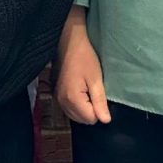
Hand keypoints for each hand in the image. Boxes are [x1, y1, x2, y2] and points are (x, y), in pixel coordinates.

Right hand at [54, 9, 110, 125]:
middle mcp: (62, 103)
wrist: (68, 42)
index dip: (99, 108)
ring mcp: (57, 99)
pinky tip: (80, 89)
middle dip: (91, 109)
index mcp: (72, 99)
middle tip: (93, 89)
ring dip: (84, 107)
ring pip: (75, 115)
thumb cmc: (84, 57)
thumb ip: (100, 101)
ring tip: (87, 88)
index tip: (99, 92)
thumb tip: (106, 121)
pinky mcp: (56, 94)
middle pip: (82, 120)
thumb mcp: (96, 78)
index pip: (91, 119)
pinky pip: (69, 108)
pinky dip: (76, 104)